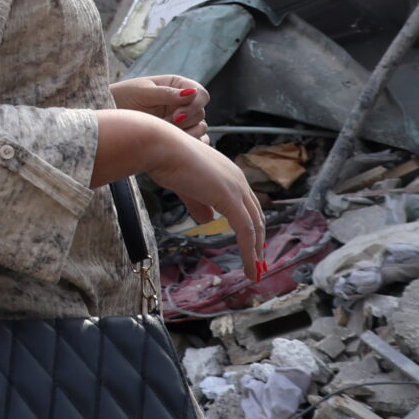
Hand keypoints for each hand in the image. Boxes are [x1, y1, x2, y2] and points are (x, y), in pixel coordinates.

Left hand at [112, 75, 204, 136]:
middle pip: (201, 112)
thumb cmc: (122, 97)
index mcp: (176, 86)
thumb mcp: (142, 93)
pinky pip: (197, 141)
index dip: (195, 104)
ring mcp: (181, 119)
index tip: (176, 115)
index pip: (201, 94)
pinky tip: (176, 144)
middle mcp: (182, 102)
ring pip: (200, 128)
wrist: (108, 115)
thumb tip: (192, 92)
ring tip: (162, 132)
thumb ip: (167, 93)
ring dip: (186, 132)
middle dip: (186, 120)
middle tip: (166, 124)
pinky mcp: (178, 135)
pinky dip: (191, 144)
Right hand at [133, 117, 264, 275]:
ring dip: (256, 251)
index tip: (250, 244)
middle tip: (258, 262)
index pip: (247, 204)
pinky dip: (248, 251)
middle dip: (259, 241)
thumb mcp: (186, 186)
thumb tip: (208, 221)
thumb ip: (200, 204)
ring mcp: (236, 189)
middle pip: (257, 216)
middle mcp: (238, 179)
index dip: (251, 225)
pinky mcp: (230, 199)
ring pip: (255, 226)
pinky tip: (248, 267)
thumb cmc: (164, 160)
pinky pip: (245, 231)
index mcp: (229, 173)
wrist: (159, 147)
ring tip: (255, 271)